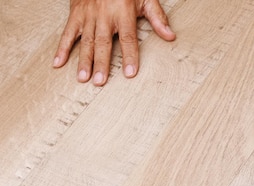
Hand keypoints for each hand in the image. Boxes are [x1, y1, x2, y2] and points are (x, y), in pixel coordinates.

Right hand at [53, 0, 175, 84]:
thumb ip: (157, 17)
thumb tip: (170, 36)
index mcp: (123, 12)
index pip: (128, 38)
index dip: (129, 56)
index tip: (130, 73)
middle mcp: (104, 15)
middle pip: (103, 43)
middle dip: (101, 63)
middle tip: (100, 81)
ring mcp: (88, 15)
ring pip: (86, 41)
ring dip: (84, 60)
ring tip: (83, 78)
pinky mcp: (76, 14)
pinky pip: (68, 32)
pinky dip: (62, 48)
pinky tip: (59, 62)